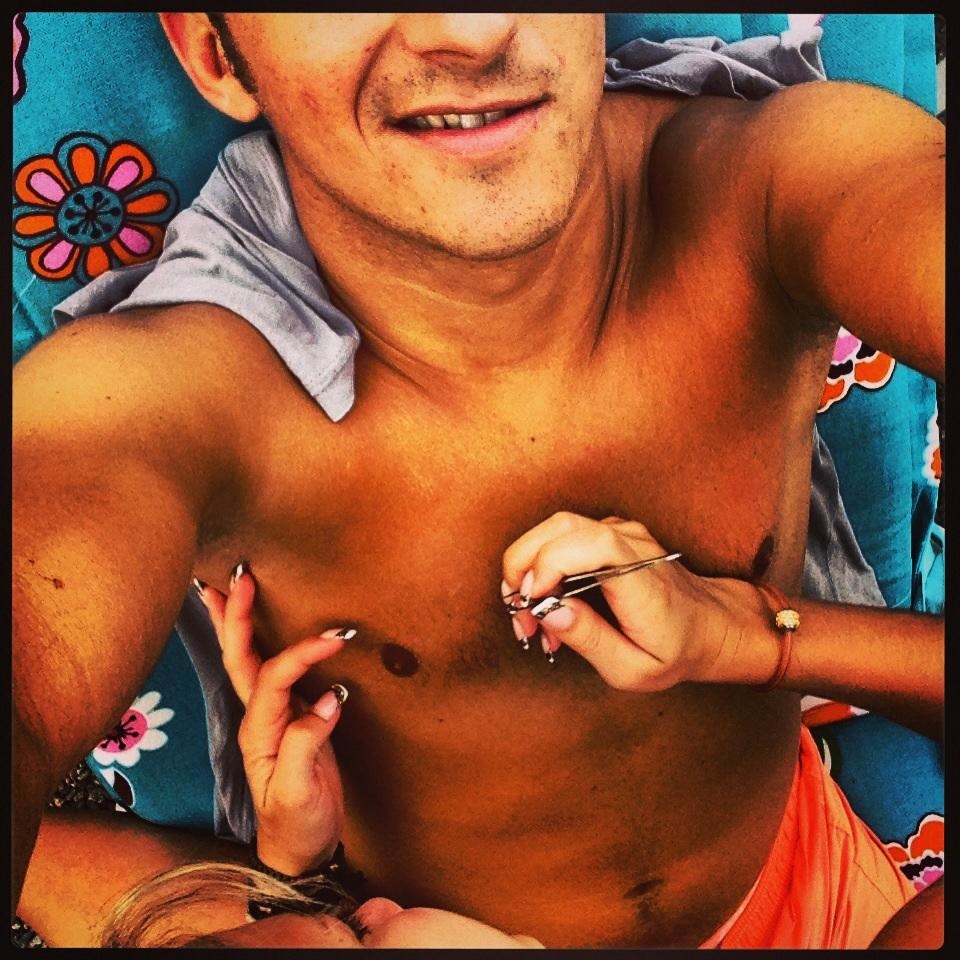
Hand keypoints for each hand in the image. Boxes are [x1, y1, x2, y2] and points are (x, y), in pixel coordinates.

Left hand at [196, 565, 353, 875]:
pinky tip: (258, 624)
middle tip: (238, 576)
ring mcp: (272, 716)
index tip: (336, 639)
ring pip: (247, 660)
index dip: (302, 654)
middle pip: (240, 657)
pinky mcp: (290, 718)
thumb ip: (307, 745)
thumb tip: (328, 700)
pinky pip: (271, 670)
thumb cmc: (297, 825)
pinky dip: (260, 641)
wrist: (299, 851)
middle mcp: (259, 718)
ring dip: (235, 622)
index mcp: (259, 732)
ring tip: (222, 587)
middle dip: (237, 615)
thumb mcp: (299, 793)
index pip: (274, 677)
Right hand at [502, 512, 758, 691]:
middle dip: (522, 568)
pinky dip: (544, 565)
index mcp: (642, 580)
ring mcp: (623, 532)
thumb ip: (590, 640)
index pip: (592, 543)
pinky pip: (565, 538)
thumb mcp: (633, 669)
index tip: (533, 600)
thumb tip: (548, 612)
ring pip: (556, 529)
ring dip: (529, 568)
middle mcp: (633, 545)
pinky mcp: (611, 533)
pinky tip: (550, 604)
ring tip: (532, 617)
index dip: (551, 563)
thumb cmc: (675, 650)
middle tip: (520, 617)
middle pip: (560, 527)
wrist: (711, 626)